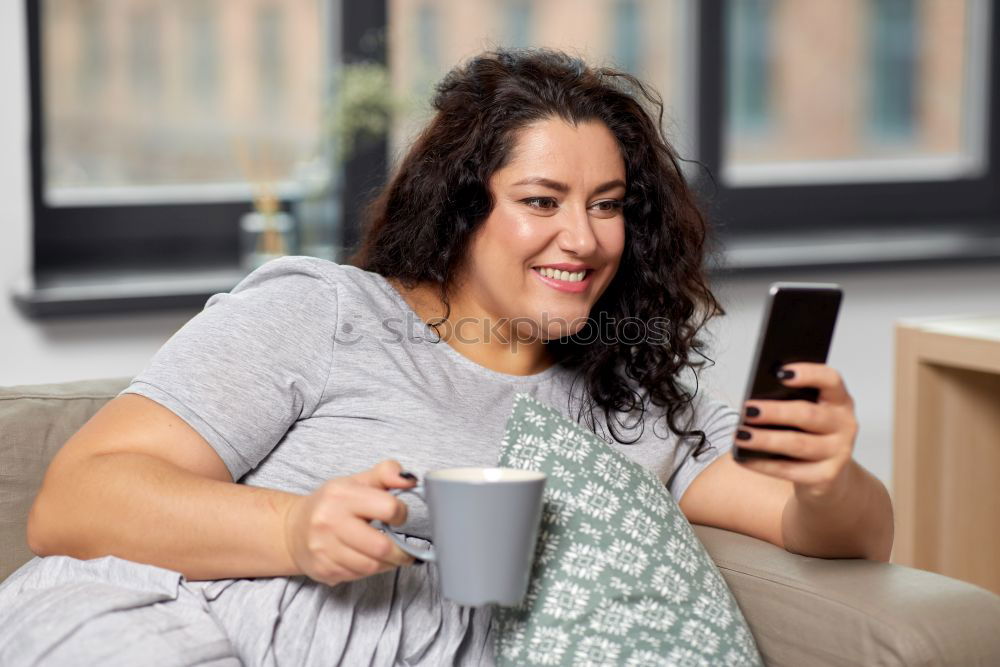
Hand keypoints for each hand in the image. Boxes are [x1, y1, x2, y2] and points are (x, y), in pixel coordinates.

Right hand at [282, 459, 417, 586]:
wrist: (293, 529)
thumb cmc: (331, 504)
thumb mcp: (357, 481)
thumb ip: (386, 474)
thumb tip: (410, 481)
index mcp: (341, 495)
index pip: (387, 508)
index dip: (400, 514)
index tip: (398, 516)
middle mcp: (329, 521)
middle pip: (381, 546)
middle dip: (400, 552)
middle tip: (405, 550)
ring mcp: (323, 548)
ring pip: (371, 566)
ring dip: (387, 564)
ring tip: (390, 556)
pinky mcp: (323, 569)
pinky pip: (358, 576)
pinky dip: (370, 571)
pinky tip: (369, 560)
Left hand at [735, 362, 858, 500]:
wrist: (829, 476)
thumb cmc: (809, 434)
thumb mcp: (805, 415)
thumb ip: (788, 402)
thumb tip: (754, 403)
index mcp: (839, 400)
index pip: (830, 380)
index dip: (808, 373)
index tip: (780, 372)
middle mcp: (844, 424)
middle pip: (808, 415)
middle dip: (775, 412)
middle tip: (748, 410)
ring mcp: (839, 452)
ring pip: (797, 444)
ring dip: (765, 440)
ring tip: (740, 435)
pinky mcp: (826, 477)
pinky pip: (789, 470)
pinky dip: (762, 464)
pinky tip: (743, 458)